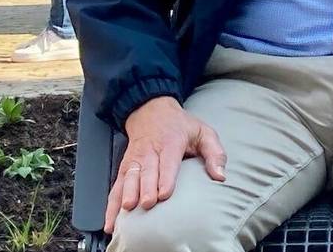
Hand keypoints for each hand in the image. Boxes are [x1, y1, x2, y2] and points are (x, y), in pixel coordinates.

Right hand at [105, 96, 226, 233]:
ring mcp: (134, 160)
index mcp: (171, 142)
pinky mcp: (124, 168)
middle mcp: (149, 151)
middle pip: (146, 171)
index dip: (165, 178)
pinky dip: (111, 204)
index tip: (164, 194)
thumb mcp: (203, 131)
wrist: (151, 111)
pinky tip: (111, 221)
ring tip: (127, 209)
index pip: (167, 162)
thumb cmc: (181, 126)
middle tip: (147, 204)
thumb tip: (221, 177)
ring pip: (128, 177)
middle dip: (145, 188)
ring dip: (126, 193)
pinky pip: (116, 187)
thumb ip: (215, 153)